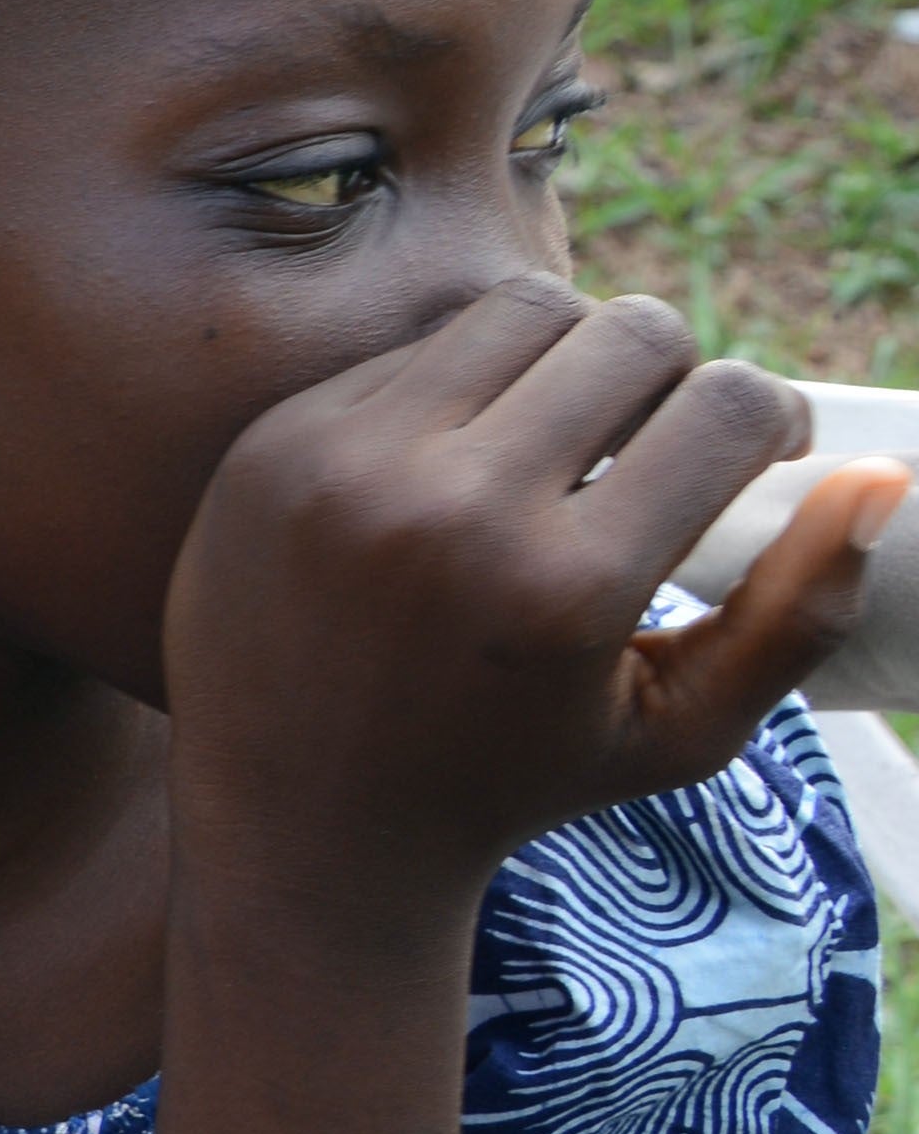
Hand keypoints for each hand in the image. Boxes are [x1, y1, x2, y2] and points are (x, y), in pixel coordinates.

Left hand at [164, 279, 892, 912]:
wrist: (293, 823)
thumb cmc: (515, 781)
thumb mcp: (682, 730)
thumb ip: (802, 610)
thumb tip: (885, 474)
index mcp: (564, 587)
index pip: (726, 406)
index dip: (772, 422)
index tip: (763, 459)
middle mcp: (448, 510)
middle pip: (632, 331)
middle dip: (678, 377)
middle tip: (665, 446)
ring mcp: (345, 465)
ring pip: (523, 311)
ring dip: (577, 356)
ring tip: (578, 438)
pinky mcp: (276, 441)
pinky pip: (417, 347)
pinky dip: (469, 385)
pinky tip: (471, 461)